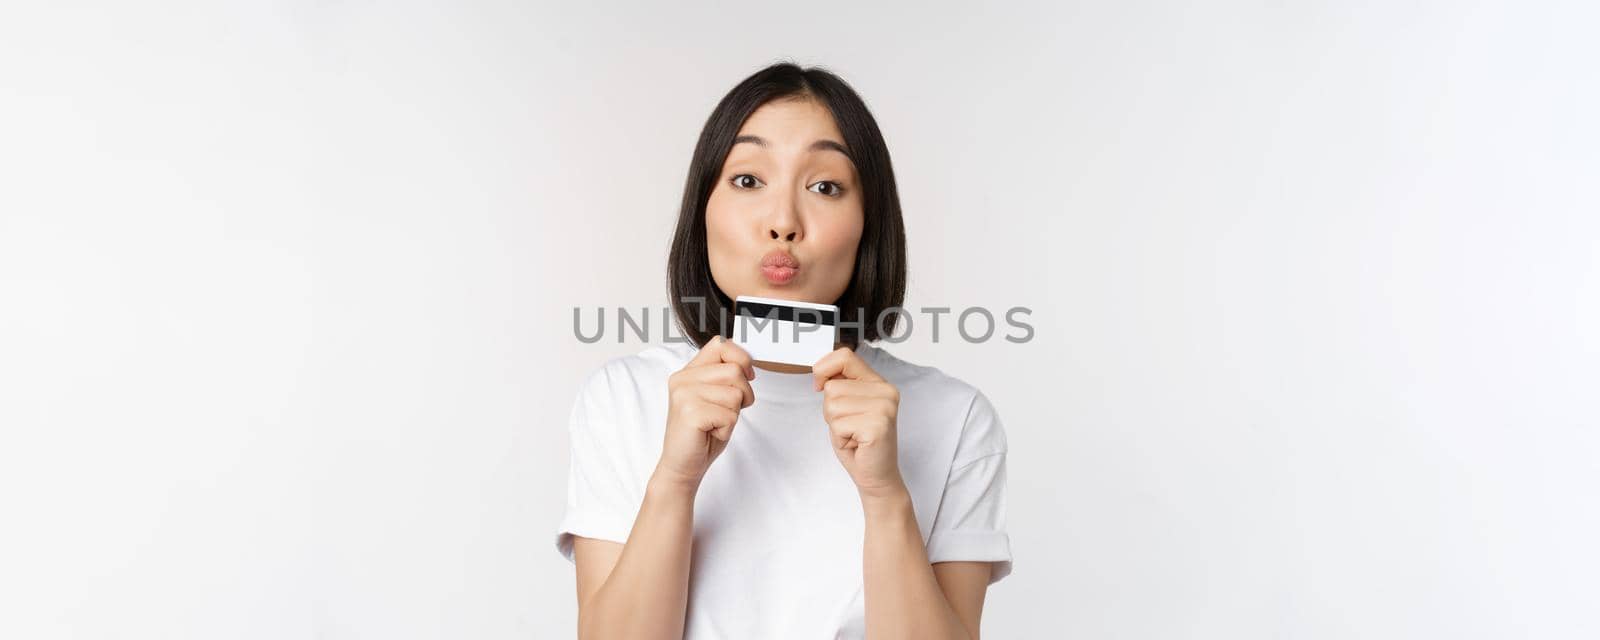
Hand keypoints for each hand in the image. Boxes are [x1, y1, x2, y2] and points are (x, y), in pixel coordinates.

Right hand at [656, 336, 754, 488]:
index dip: (742, 359)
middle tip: (725, 412)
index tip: (747, 377)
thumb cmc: (703, 433)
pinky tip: (710, 433)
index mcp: (688, 372)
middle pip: (735, 370)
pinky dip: (726, 428)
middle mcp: (682, 379)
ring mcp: (684, 394)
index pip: (721, 344)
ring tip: (715, 424)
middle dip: (742, 394)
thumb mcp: (717, 398)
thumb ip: (726, 377)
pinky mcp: (690, 412)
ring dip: (733, 414)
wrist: (682, 465)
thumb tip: (748, 363)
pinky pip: (729, 415)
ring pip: (735, 393)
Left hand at [813, 346, 904, 497]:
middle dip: (830, 410)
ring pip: (832, 405)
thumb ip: (840, 384)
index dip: (823, 369)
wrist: (876, 475)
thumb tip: (819, 369)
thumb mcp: (847, 406)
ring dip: (835, 425)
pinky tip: (856, 443)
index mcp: (879, 383)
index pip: (844, 356)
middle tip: (849, 426)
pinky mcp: (878, 425)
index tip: (820, 386)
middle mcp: (885, 391)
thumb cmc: (859, 443)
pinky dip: (840, 437)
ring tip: (853, 435)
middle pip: (833, 387)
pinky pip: (838, 424)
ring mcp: (884, 407)